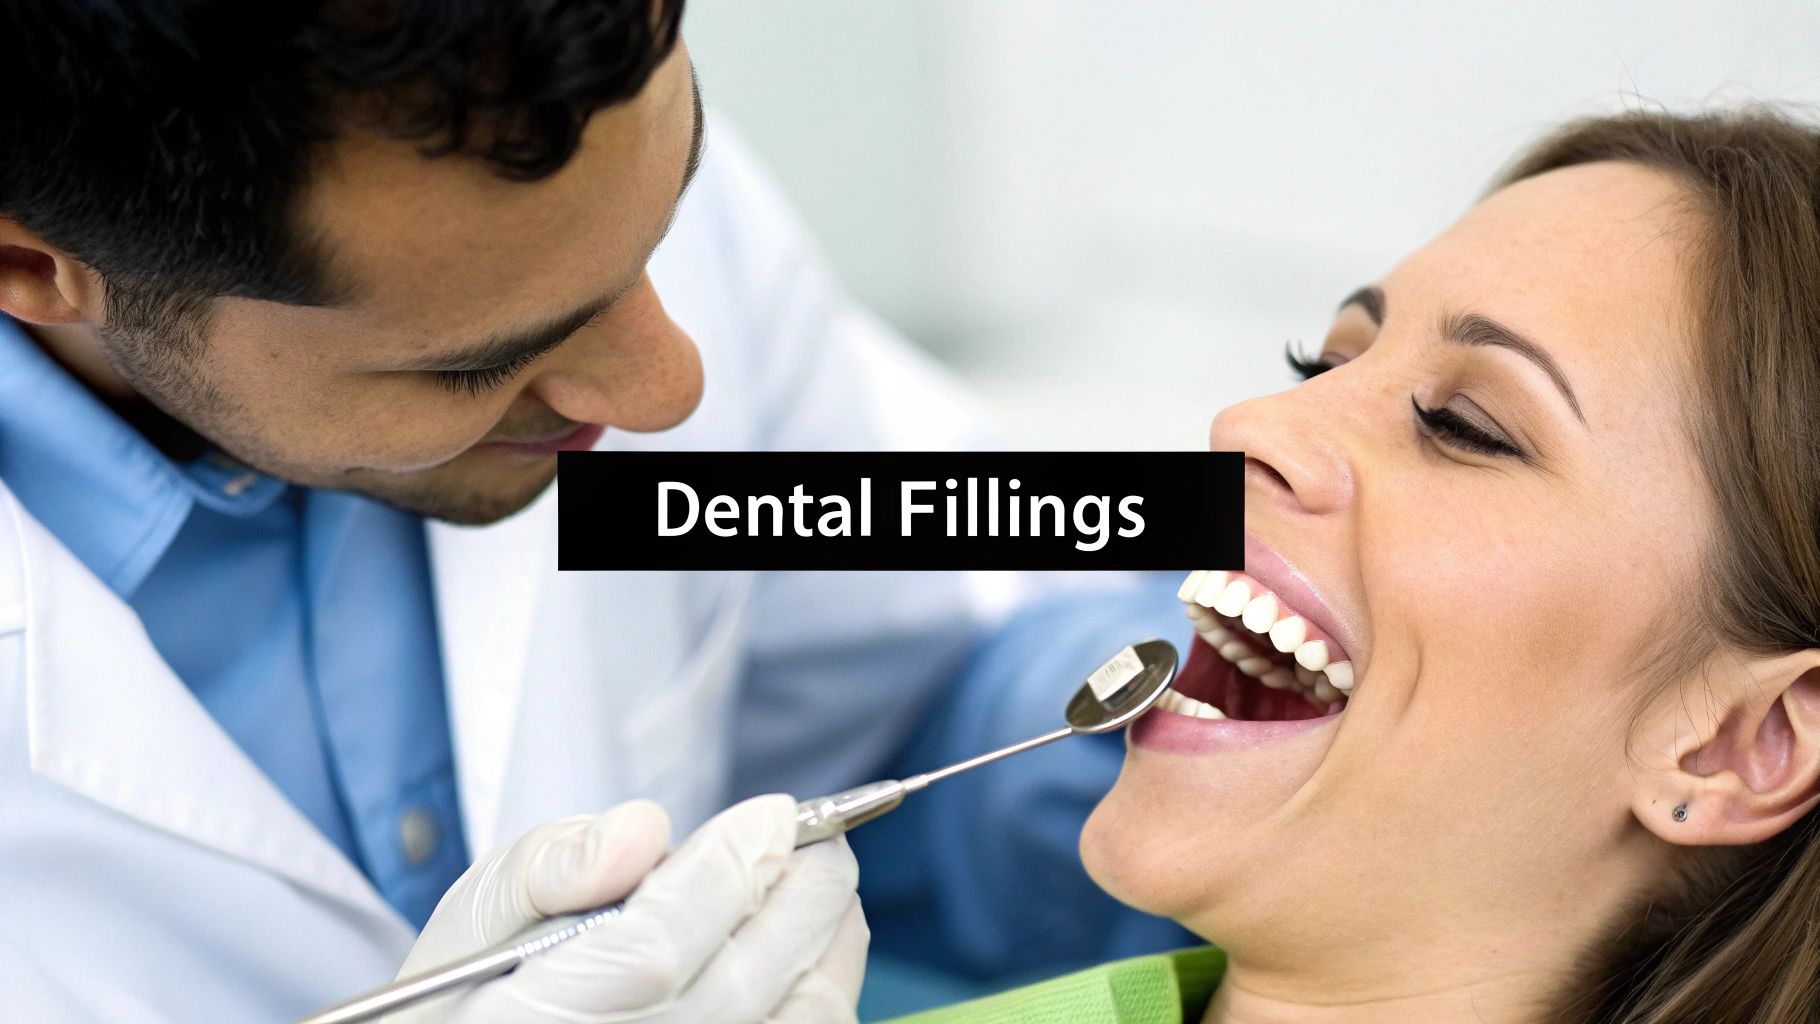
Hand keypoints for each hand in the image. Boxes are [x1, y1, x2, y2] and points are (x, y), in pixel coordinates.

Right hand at [390, 794, 866, 1022]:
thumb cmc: (481, 977)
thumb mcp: (487, 904)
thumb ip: (556, 862)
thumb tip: (642, 832)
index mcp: (537, 1013)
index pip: (654, 947)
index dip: (725, 871)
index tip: (770, 813)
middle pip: (742, 979)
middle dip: (801, 890)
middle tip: (820, 836)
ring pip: (793, 1018)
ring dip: (828, 938)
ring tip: (826, 880)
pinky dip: (825, 987)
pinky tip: (819, 943)